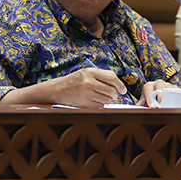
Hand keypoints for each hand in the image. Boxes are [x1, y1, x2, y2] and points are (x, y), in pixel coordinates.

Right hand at [1, 67, 126, 107]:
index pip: (112, 78)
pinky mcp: (84, 104)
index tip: (123, 90)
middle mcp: (89, 82)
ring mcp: (86, 94)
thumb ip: (102, 75)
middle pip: (111, 90)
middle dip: (114, 94)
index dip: (120, 85)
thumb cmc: (74, 81)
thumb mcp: (86, 73)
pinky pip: (100, 107)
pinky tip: (95, 102)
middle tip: (112, 94)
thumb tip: (119, 84)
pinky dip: (101, 106)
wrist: (57, 91)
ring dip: (108, 100)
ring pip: (107, 100)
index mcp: (90, 72)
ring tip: (101, 97)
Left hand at [139, 79, 176, 107]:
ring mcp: (167, 85)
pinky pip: (176, 90)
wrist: (156, 93)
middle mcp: (157, 83)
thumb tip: (134, 111)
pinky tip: (177, 102)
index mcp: (148, 86)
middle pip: (159, 85)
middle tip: (161, 105)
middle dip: (160, 95)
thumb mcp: (143, 101)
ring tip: (169, 104)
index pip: (148, 90)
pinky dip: (177, 95)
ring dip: (169, 95)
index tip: (152, 107)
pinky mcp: (174, 88)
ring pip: (169, 87)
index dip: (150, 98)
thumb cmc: (149, 98)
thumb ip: (139, 106)